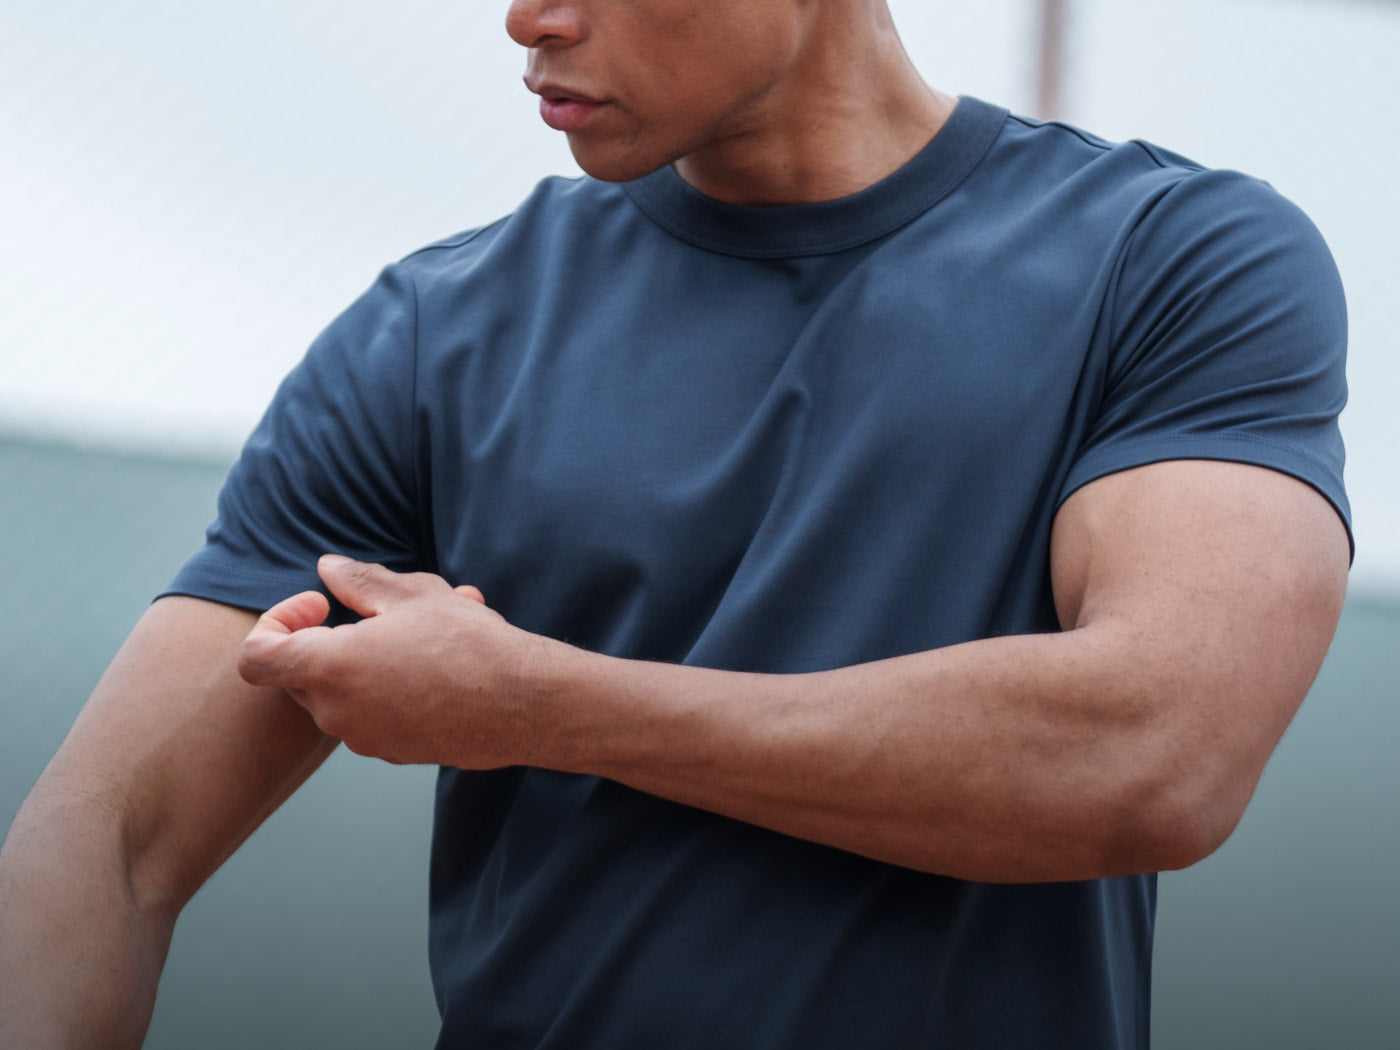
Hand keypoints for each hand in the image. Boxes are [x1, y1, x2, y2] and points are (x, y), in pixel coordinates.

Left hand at [237, 555, 566, 767]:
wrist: (522, 704)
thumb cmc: (469, 646)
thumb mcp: (413, 595)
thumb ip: (358, 580)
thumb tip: (327, 568)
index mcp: (330, 668)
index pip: (256, 656)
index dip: (277, 622)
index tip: (321, 607)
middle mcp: (338, 712)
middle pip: (300, 674)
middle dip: (332, 639)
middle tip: (383, 614)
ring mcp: (365, 738)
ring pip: (344, 692)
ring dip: (371, 659)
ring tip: (428, 630)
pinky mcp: (394, 752)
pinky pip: (374, 714)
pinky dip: (391, 687)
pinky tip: (441, 663)